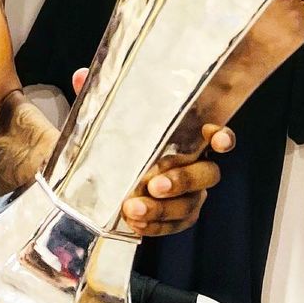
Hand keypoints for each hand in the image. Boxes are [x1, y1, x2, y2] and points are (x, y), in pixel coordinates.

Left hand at [70, 68, 234, 237]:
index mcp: (188, 135)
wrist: (108, 173)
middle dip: (182, 180)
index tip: (216, 138)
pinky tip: (135, 224)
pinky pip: (174, 226)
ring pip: (189, 205)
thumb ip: (100, 98)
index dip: (223, 136)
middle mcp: (197, 165)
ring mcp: (192, 195)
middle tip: (153, 184)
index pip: (216, 134)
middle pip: (207, 175)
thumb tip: (80, 76)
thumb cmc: (122, 138)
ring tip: (133, 208)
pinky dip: (156, 226)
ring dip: (162, 210)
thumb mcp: (109, 117)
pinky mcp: (179, 218)